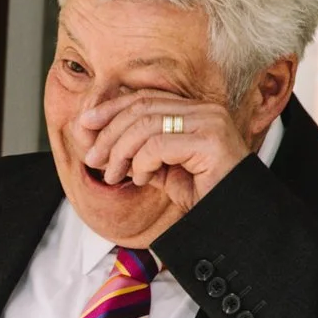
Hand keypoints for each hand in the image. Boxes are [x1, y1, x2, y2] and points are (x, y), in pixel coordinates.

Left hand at [74, 91, 251, 214]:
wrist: (234, 221)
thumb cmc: (203, 196)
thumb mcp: (163, 170)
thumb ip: (139, 153)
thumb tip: (101, 144)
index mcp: (195, 110)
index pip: (145, 97)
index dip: (111, 107)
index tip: (84, 124)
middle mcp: (205, 110)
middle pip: (142, 107)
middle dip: (109, 132)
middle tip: (93, 159)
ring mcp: (211, 123)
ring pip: (146, 124)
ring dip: (120, 151)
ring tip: (113, 175)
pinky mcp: (211, 142)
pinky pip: (158, 145)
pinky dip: (141, 163)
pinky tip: (142, 179)